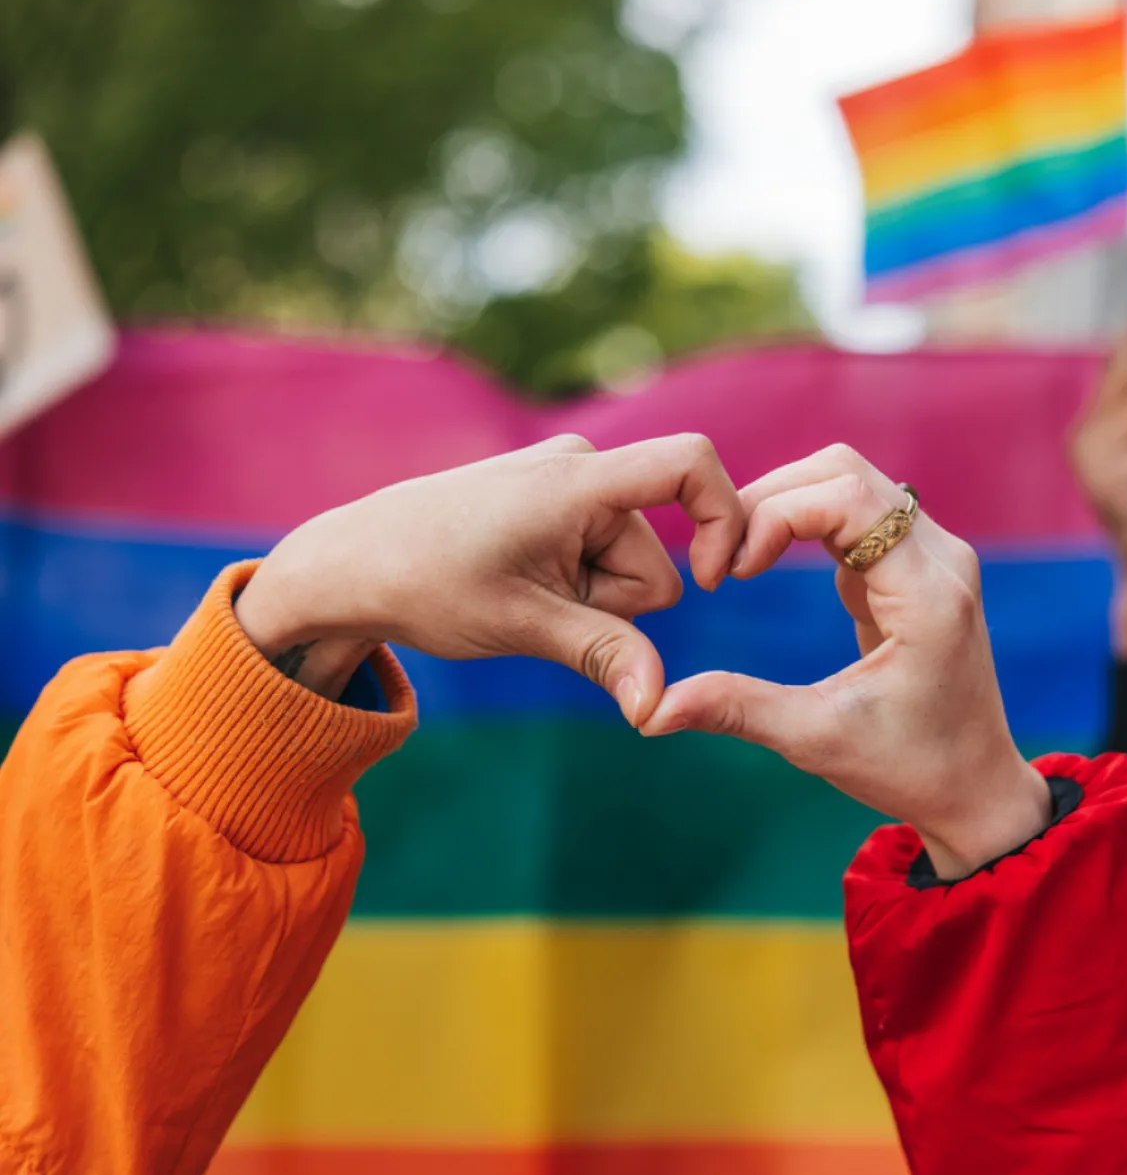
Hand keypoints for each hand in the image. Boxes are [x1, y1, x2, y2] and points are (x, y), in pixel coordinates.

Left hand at [234, 433, 743, 722]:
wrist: (353, 563)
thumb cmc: (427, 585)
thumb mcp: (522, 625)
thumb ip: (604, 656)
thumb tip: (657, 710)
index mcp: (578, 480)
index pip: (690, 464)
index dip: (724, 519)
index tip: (712, 581)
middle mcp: (580, 465)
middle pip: (656, 555)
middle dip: (615, 601)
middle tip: (540, 608)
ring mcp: (567, 479)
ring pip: (628, 562)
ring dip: (591, 597)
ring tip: (521, 594)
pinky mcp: (555, 498)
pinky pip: (600, 551)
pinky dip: (575, 583)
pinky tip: (521, 586)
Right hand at [641, 445, 1052, 879]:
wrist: (973, 788)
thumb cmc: (907, 768)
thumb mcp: (815, 739)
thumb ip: (736, 710)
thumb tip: (649, 712)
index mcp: (929, 593)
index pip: (848, 498)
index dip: (775, 516)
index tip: (734, 574)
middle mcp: (942, 558)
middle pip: (844, 472)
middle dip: (770, 499)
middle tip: (724, 559)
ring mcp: (934, 556)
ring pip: (849, 483)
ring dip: (785, 505)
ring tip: (739, 560)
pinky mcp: (916, 565)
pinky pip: (855, 512)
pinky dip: (802, 523)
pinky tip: (765, 565)